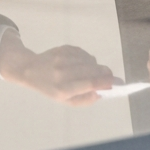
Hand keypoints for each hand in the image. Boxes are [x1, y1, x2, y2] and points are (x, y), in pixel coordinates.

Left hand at [0, 32, 114, 105]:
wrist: (31, 69)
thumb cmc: (50, 88)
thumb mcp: (65, 101)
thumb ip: (85, 99)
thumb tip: (102, 93)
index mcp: (63, 88)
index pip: (90, 83)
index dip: (106, 82)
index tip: (118, 83)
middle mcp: (63, 72)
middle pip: (93, 70)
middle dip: (105, 73)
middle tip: (111, 77)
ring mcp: (63, 58)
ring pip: (90, 60)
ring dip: (95, 66)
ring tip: (90, 72)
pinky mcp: (64, 48)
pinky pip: (84, 53)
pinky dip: (87, 59)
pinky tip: (81, 64)